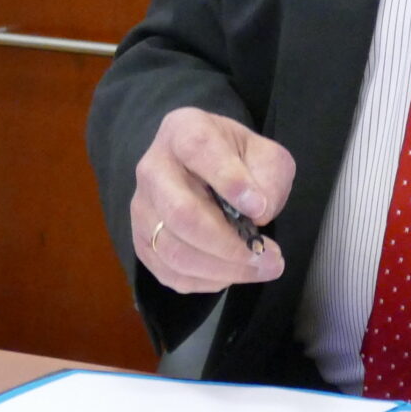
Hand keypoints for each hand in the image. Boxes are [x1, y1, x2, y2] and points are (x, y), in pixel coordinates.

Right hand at [130, 108, 294, 293]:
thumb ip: (268, 177)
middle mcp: (153, 168)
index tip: (260, 208)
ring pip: (173, 250)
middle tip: (268, 255)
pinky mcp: (142, 242)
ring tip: (260, 268)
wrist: (204, 168)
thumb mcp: (265, 154)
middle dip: (228, 243)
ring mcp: (142, 208)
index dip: (230, 180)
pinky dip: (205, 281)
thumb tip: (257, 214)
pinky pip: (169, 272)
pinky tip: (233, 273)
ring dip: (222, 268)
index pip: (199, 150)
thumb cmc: (237, 159)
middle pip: (181, 213)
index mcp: (183, 130)